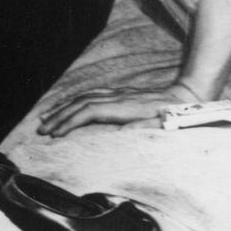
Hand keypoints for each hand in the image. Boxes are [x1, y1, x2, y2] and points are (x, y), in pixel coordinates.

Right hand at [36, 80, 200, 136]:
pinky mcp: (119, 94)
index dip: (69, 122)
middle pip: (80, 104)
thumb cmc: (177, 116)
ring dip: (62, 108)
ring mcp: (117, 94)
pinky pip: (89, 96)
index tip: (55, 134)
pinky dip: (73, 102)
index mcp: (124, 107)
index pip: (89, 112)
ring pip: (82, 98)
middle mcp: (116, 98)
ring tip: (45, 118)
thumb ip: (143, 129)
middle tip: (41, 129)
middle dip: (58, 116)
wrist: (189, 96)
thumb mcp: (165, 125)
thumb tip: (120, 135)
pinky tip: (67, 107)